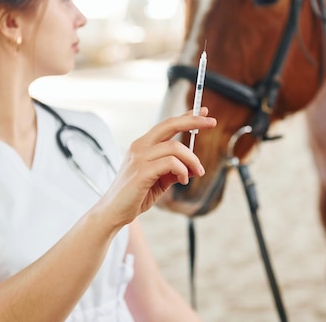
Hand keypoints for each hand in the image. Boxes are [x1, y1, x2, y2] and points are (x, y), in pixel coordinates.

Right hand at [97, 108, 215, 226]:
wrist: (113, 212)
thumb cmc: (135, 195)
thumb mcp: (158, 180)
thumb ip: (173, 171)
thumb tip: (194, 168)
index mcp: (143, 145)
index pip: (167, 124)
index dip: (186, 116)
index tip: (203, 112)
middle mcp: (140, 146)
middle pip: (170, 124)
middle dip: (193, 121)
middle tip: (212, 122)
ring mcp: (139, 158)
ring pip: (175, 148)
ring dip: (192, 160)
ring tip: (197, 172)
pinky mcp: (141, 171)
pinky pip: (171, 163)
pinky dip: (183, 170)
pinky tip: (183, 179)